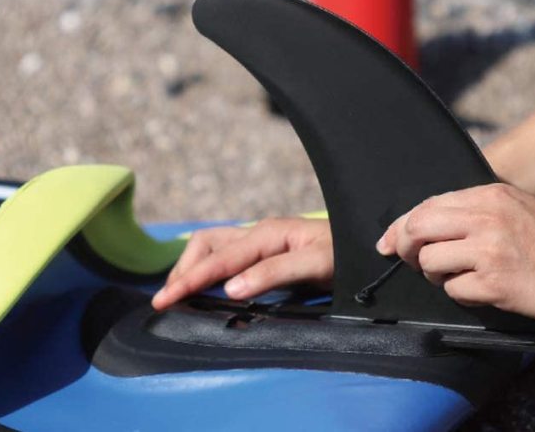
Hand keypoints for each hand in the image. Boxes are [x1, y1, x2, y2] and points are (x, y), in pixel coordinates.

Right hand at [151, 218, 332, 309]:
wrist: (369, 251)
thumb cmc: (346, 256)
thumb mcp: (313, 264)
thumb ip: (272, 274)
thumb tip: (231, 289)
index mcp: (266, 234)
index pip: (217, 259)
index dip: (189, 280)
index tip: (165, 301)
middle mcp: (259, 234)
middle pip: (206, 245)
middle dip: (183, 270)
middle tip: (166, 301)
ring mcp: (263, 241)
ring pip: (214, 247)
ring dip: (194, 266)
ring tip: (179, 292)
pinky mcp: (268, 252)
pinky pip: (229, 255)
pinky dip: (210, 268)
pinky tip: (208, 286)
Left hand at [376, 183, 534, 323]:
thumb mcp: (517, 207)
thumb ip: (476, 210)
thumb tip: (430, 222)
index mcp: (489, 196)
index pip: (426, 206)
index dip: (400, 226)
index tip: (388, 240)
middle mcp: (485, 218)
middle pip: (417, 229)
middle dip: (404, 248)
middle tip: (409, 261)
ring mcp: (489, 251)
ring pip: (429, 263)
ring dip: (436, 275)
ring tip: (461, 276)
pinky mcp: (495, 283)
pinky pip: (453, 290)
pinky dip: (460, 294)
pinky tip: (482, 290)